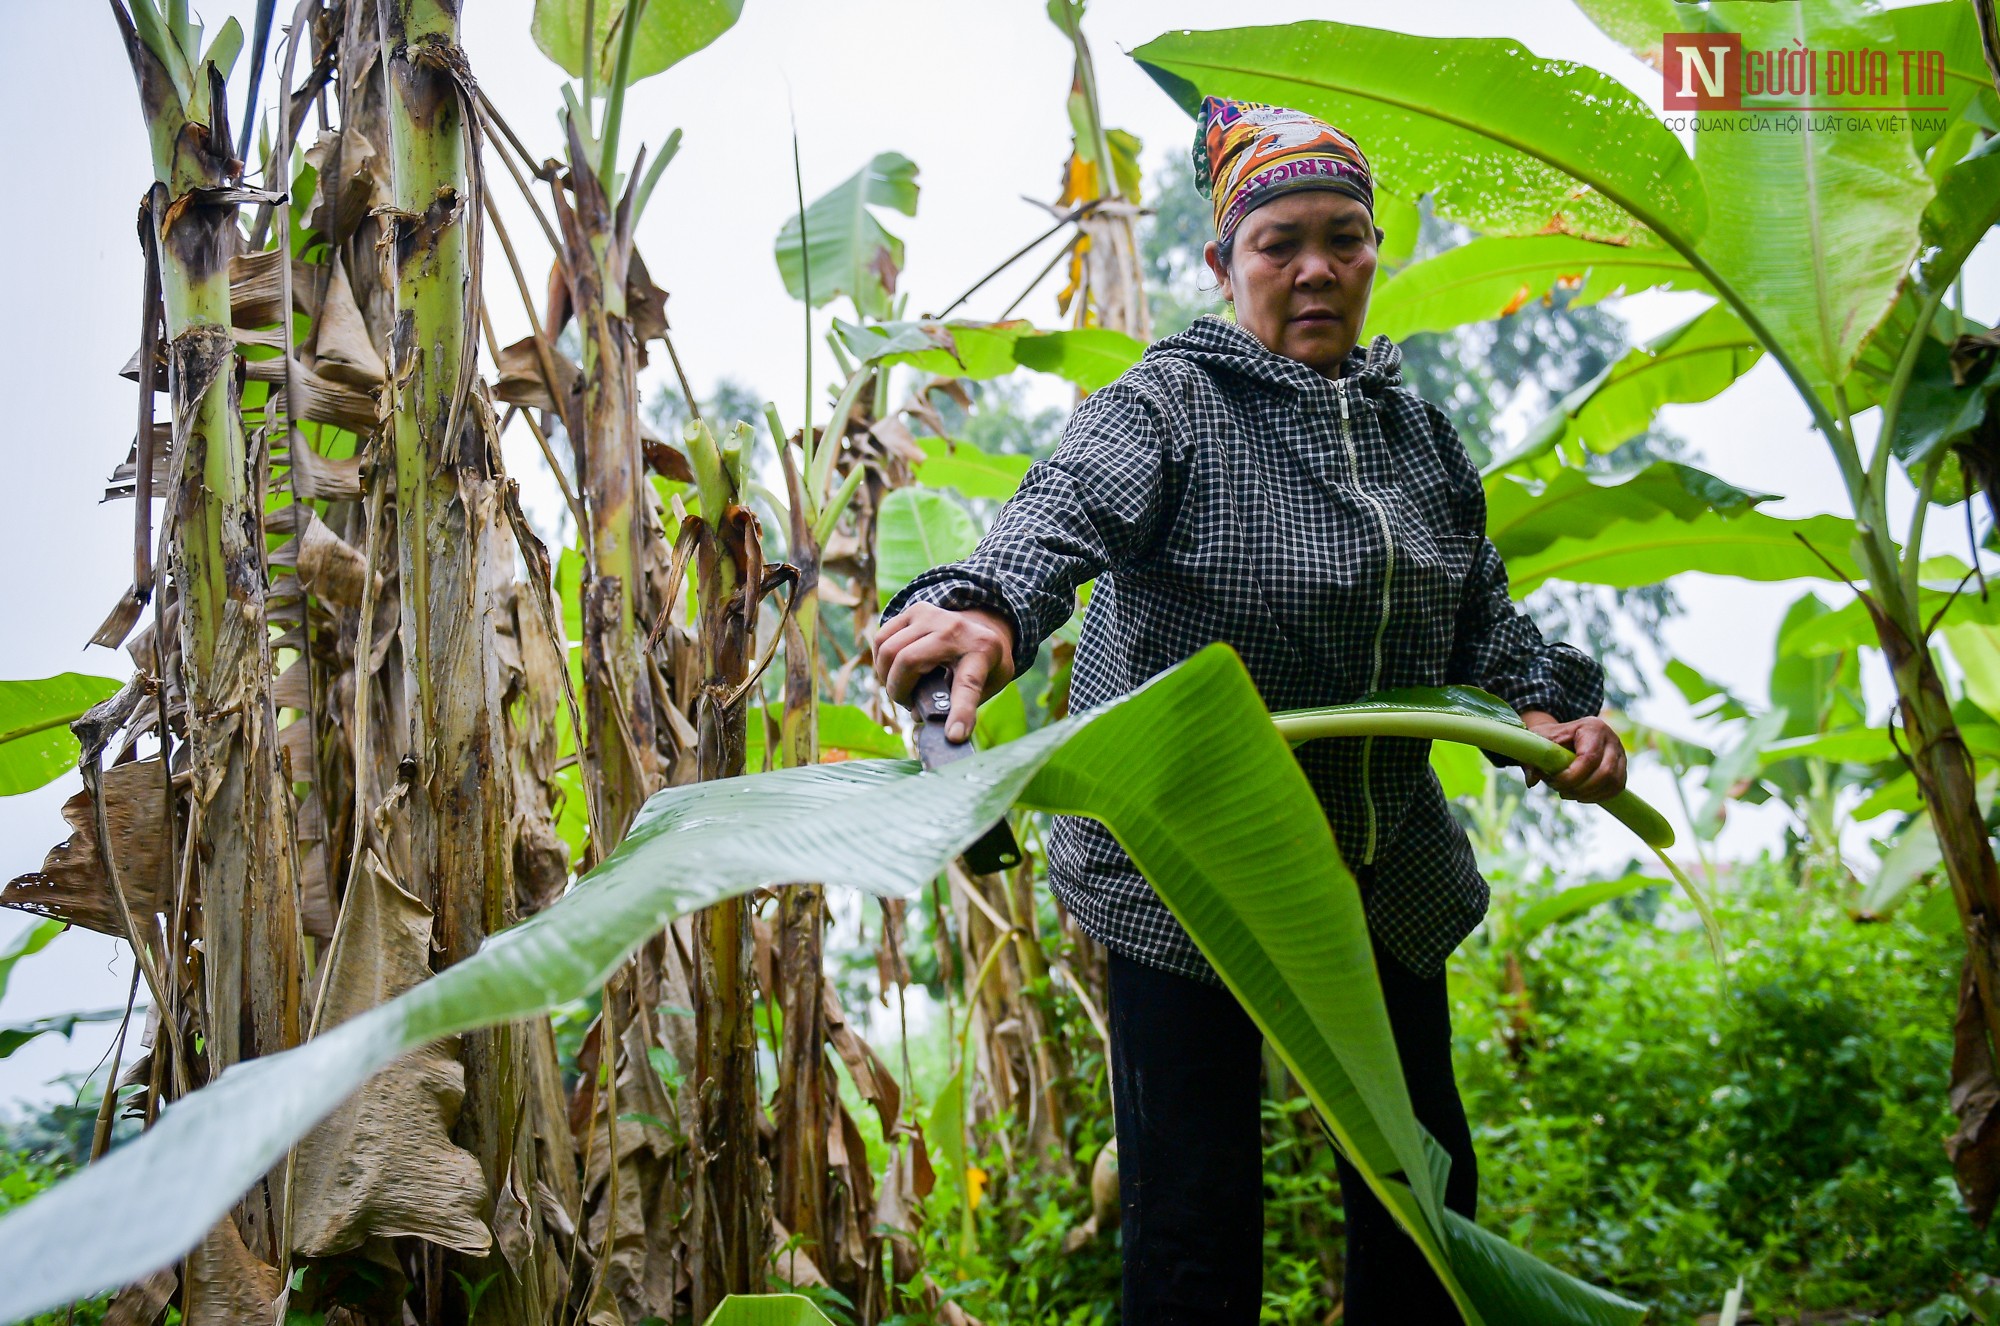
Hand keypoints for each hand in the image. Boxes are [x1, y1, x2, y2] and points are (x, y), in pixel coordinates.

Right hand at [874, 602, 1016, 743]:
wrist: (984, 625)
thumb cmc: (984, 664)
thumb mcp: (987, 686)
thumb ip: (957, 705)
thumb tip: (917, 715)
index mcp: (983, 652)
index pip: (968, 685)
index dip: (960, 712)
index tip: (953, 736)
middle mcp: (956, 629)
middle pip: (908, 661)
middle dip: (898, 691)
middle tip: (907, 704)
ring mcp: (932, 616)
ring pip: (888, 649)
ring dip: (886, 677)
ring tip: (900, 687)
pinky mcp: (915, 610)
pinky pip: (882, 638)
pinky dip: (881, 660)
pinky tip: (893, 669)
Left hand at [1519, 711, 1626, 802]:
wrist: (1561, 737)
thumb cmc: (1550, 739)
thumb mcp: (1537, 743)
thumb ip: (1532, 759)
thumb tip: (1532, 780)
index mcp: (1592, 727)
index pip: (1589, 757)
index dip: (1572, 776)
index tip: (1554, 782)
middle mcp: (1611, 739)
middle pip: (1605, 772)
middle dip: (1580, 788)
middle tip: (1559, 790)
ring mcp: (1620, 754)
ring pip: (1614, 783)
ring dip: (1589, 794)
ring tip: (1567, 793)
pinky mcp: (1621, 768)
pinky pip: (1616, 788)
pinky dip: (1598, 797)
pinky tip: (1579, 795)